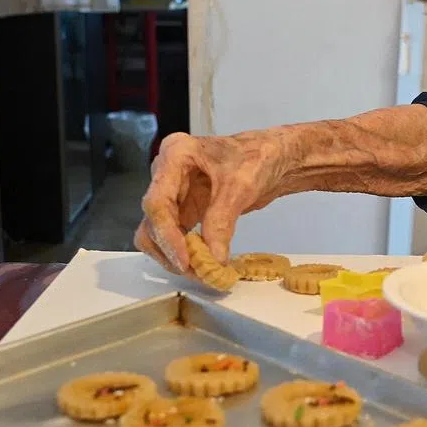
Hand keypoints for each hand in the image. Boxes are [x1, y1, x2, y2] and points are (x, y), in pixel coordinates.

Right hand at [134, 130, 288, 272]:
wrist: (273, 159)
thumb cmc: (257, 158)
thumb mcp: (240, 188)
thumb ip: (222, 221)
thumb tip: (214, 258)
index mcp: (175, 154)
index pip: (158, 202)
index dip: (167, 235)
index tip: (185, 260)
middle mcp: (166, 173)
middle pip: (153, 219)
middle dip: (171, 250)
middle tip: (197, 272)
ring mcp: (173, 193)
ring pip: (156, 232)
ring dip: (174, 255)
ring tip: (202, 272)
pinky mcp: (183, 210)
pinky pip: (174, 236)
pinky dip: (185, 252)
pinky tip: (203, 264)